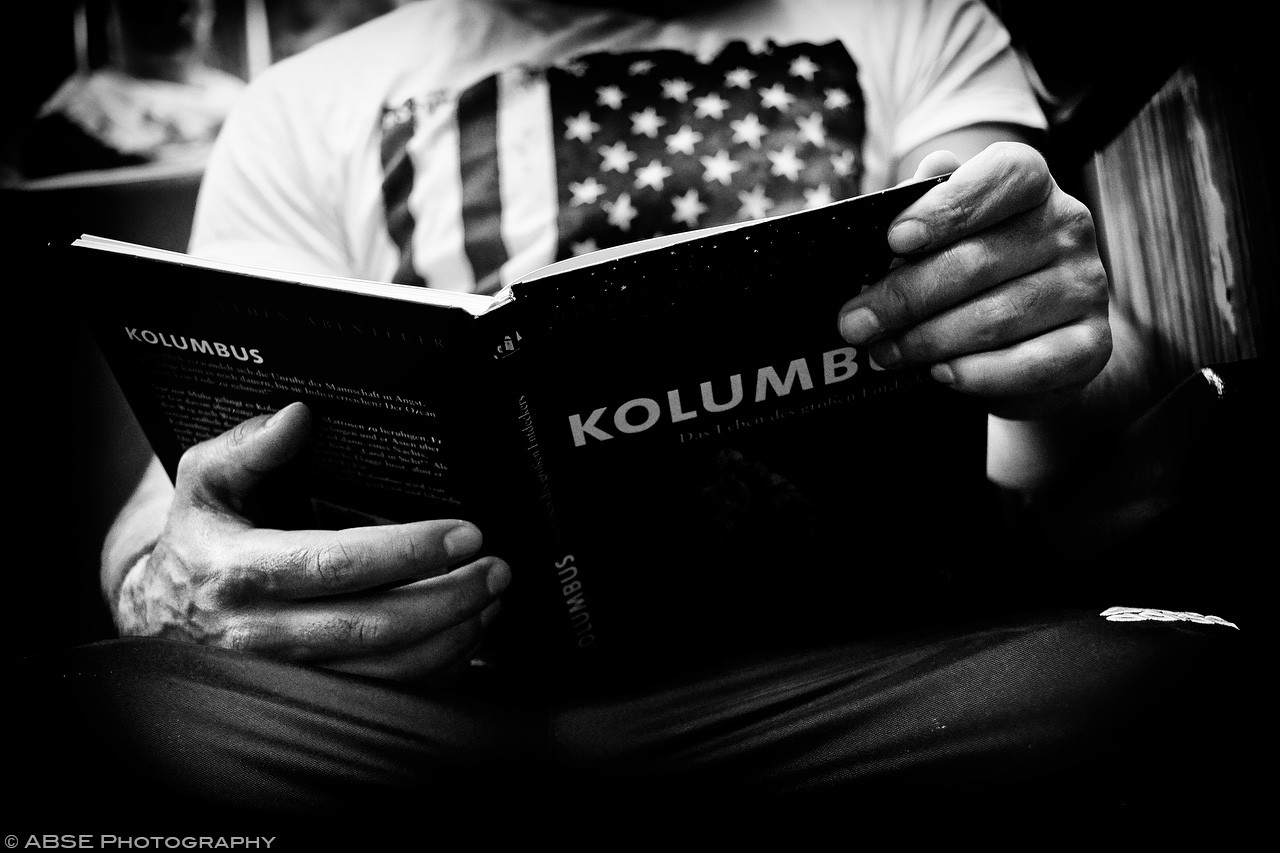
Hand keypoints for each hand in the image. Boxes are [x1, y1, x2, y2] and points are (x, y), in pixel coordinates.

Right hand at [114, 402, 509, 681]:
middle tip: (497, 569)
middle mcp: (263, 632)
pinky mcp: (312, 699)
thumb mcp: (207, 481)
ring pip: (386, 671)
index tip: (465, 532)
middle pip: (375, 625)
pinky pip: (386, 698)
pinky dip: (437, 671)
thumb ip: (251, 446)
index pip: (338, 563)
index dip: (409, 550)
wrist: (166, 611)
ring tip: (492, 599)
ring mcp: (288, 675)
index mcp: (242, 570)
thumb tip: (299, 416)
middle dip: (449, 598)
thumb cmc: (202, 536)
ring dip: (452, 636)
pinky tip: (468, 636)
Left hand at [838, 143, 1111, 419]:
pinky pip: (1029, 364)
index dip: (949, 207)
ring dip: (928, 341)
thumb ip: (927, 206)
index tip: (895, 241)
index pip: (1005, 175)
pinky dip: (977, 373)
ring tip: (883, 354)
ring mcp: (1086, 286)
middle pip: (980, 260)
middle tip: (856, 323)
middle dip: (905, 297)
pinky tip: (939, 375)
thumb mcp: (947, 234)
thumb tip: (910, 186)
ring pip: (997, 317)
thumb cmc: (975, 276)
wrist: (1039, 345)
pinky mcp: (1092, 345)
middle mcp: (1069, 227)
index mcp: (1033, 184)